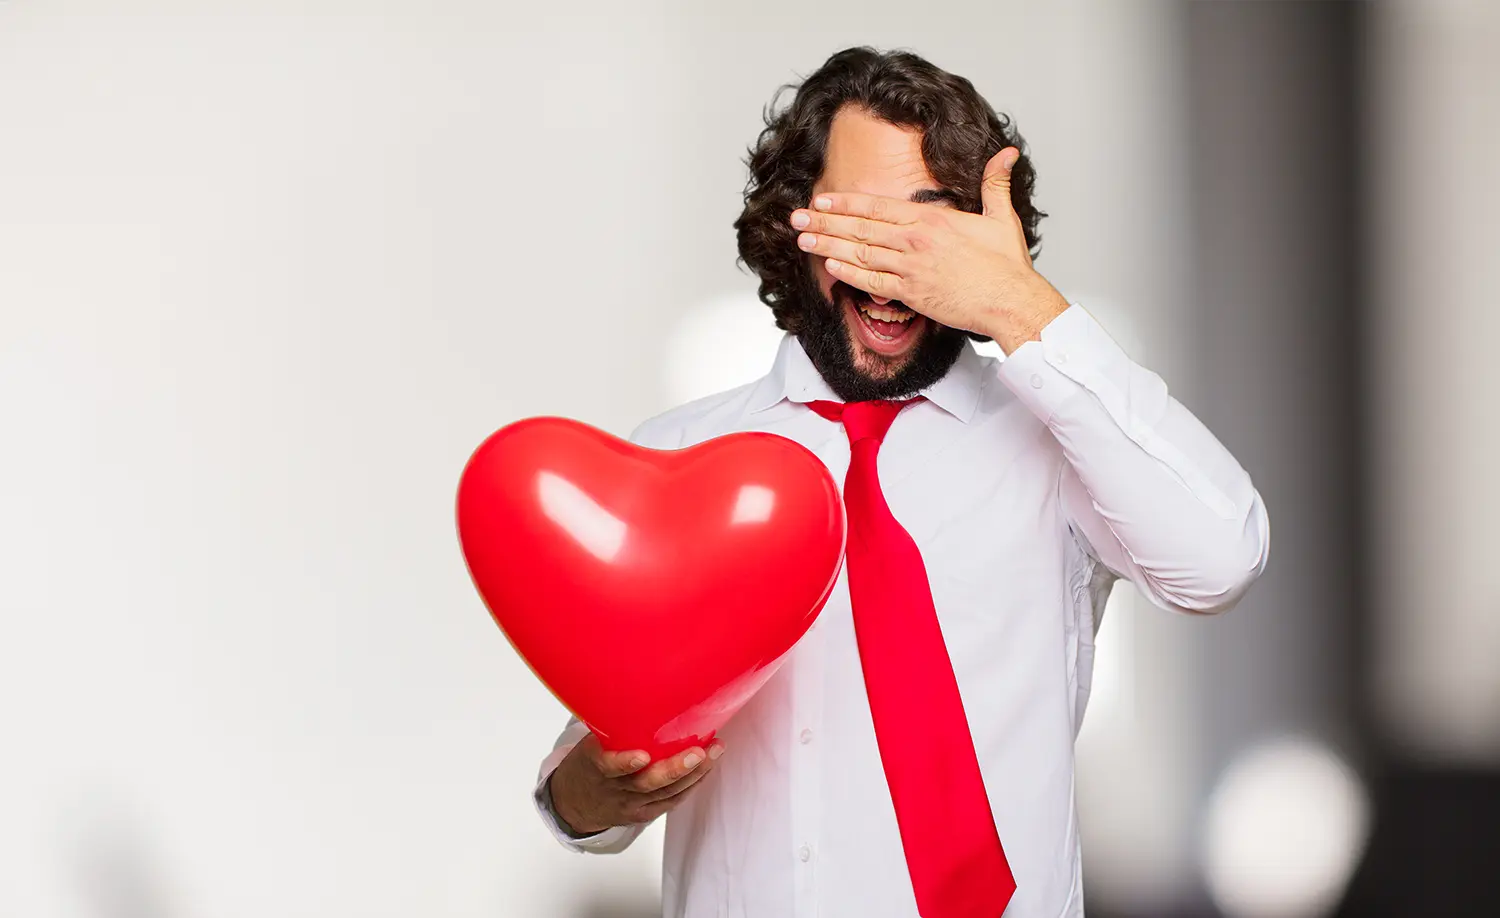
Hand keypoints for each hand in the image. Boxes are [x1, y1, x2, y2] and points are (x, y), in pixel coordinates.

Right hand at [547, 733, 724, 835]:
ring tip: (715, 751)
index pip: (608, 767)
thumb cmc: (589, 763)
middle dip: (675, 768)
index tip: (642, 755)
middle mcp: (616, 788)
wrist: (576, 803)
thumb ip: (611, 725)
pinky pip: (673, 800)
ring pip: (667, 793)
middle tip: (698, 752)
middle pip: (647, 783)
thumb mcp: (590, 742)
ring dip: (695, 773)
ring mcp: (632, 804)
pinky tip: (707, 767)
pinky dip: (693, 784)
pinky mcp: (645, 813)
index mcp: (596, 767)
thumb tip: (637, 682)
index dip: (625, 763)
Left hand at [790, 147, 1068, 352]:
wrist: (1011, 301)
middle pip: (861, 227)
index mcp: (932, 218)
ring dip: (829, 245)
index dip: (846, 202)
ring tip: (803, 239)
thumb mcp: (1002, 217)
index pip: (878, 206)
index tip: (822, 199)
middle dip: (825, 221)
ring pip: (860, 253)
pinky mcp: (912, 294)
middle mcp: (916, 240)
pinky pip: (873, 282)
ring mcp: (911, 268)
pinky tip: (830, 265)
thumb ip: (996, 183)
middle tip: (796, 217)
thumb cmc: (1007, 264)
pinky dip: (850, 273)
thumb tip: (1008, 153)